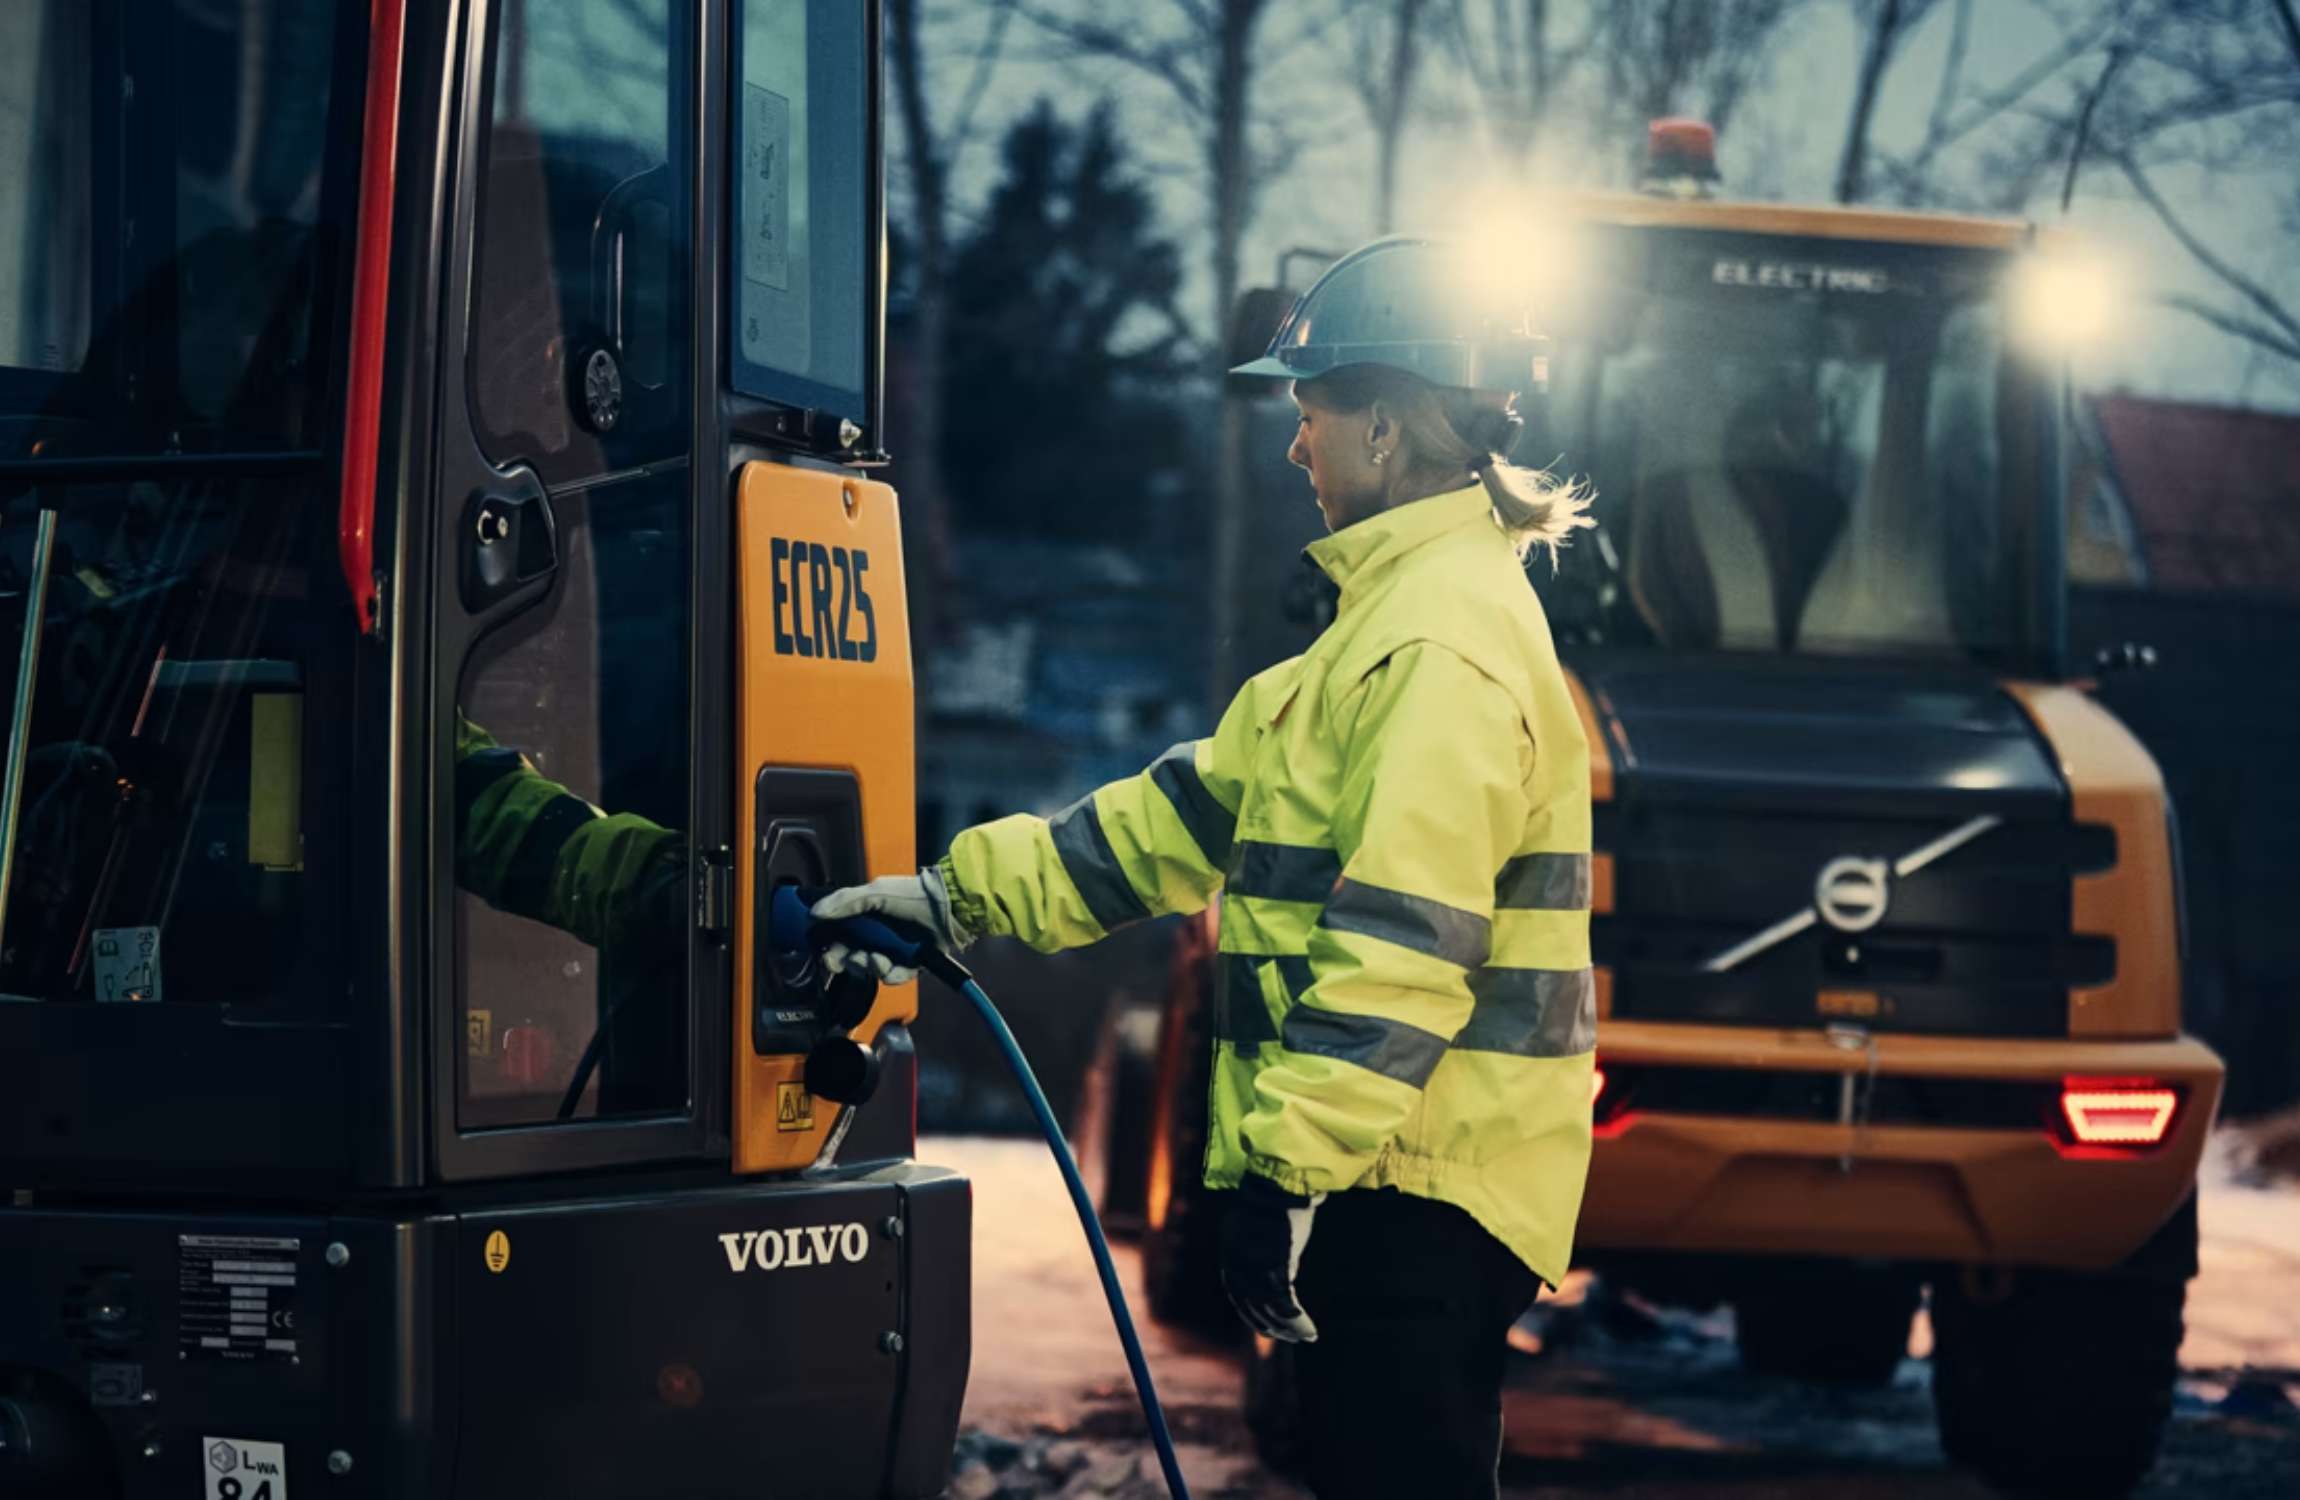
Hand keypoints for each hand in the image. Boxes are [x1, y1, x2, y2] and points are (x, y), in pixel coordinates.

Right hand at [810, 867, 972, 984]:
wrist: (948, 909)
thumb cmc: (912, 895)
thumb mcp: (875, 893)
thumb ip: (845, 902)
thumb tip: (814, 913)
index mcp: (865, 917)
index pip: (839, 936)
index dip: (829, 945)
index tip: (823, 950)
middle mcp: (876, 936)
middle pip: (850, 957)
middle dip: (845, 960)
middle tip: (843, 960)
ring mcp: (892, 952)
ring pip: (868, 969)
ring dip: (867, 966)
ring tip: (874, 958)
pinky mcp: (908, 966)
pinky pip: (892, 977)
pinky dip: (889, 973)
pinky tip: (890, 963)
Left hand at [1221, 1172, 1323, 1342]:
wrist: (1281, 1184)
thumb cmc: (1277, 1200)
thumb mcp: (1261, 1227)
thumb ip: (1260, 1251)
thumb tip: (1278, 1271)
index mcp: (1231, 1255)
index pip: (1238, 1295)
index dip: (1253, 1314)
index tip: (1267, 1327)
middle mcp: (1238, 1266)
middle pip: (1253, 1308)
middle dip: (1272, 1326)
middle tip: (1290, 1337)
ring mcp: (1255, 1270)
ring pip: (1272, 1312)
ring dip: (1290, 1329)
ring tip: (1305, 1337)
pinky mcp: (1276, 1270)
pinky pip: (1287, 1307)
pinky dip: (1299, 1322)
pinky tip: (1310, 1331)